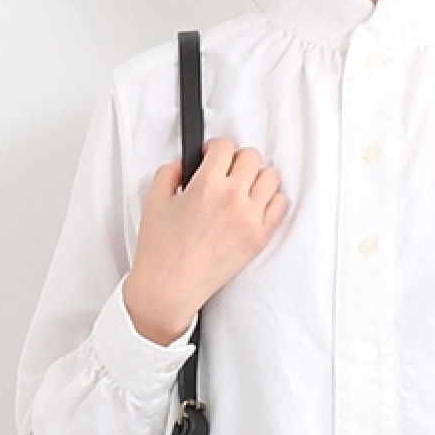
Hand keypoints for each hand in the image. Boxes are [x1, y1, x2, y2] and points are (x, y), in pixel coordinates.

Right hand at [124, 139, 288, 342]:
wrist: (169, 289)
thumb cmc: (160, 251)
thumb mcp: (154, 200)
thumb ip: (169, 172)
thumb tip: (185, 164)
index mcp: (206, 186)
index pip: (224, 146)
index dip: (213, 148)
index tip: (209, 156)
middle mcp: (233, 199)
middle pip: (251, 157)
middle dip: (235, 160)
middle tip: (224, 171)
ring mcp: (250, 219)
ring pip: (271, 177)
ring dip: (256, 177)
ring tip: (241, 187)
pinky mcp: (259, 237)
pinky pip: (280, 205)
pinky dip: (270, 200)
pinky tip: (254, 205)